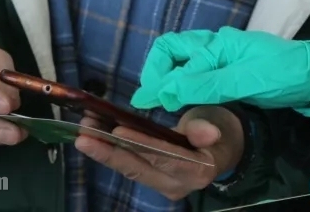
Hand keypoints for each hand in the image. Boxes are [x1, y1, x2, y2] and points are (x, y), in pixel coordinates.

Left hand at [74, 106, 242, 200]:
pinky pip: (131, 167)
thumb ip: (205, 130)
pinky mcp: (153, 179)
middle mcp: (177, 185)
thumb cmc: (221, 131)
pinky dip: (112, 152)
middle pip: (139, 168)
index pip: (163, 157)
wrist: (226, 147)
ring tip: (84, 131)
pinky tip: (95, 138)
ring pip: (130, 169)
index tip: (117, 132)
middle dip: (109, 151)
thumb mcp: (217, 124)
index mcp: (197, 171)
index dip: (140, 145)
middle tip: (84, 134)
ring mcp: (163, 185)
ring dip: (105, 151)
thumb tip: (208, 133)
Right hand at [130, 27, 309, 115]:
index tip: (146, 102)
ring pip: (184, 64)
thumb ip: (206, 84)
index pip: (173, 54)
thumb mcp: (244, 80)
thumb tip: (166, 91)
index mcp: (216, 43)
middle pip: (173, 51)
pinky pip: (198, 77)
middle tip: (148, 101)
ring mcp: (221, 60)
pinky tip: (182, 104)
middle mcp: (214, 47)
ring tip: (159, 104)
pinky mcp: (228, 74)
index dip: (157, 79)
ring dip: (169, 80)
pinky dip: (184, 88)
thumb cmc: (281, 73)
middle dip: (157, 72)